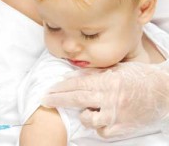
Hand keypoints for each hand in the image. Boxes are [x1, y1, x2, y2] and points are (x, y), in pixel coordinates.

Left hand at [41, 62, 168, 137]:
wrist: (165, 91)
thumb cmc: (138, 77)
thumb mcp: (115, 70)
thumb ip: (92, 75)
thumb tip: (70, 76)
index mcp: (108, 81)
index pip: (77, 84)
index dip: (60, 88)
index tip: (48, 90)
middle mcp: (111, 98)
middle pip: (77, 100)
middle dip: (57, 100)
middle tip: (44, 100)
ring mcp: (118, 115)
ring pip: (88, 119)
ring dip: (83, 115)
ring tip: (87, 109)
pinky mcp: (124, 128)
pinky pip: (102, 132)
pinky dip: (98, 126)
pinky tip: (101, 119)